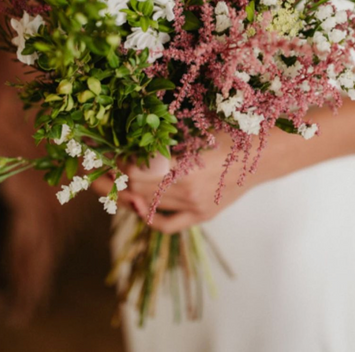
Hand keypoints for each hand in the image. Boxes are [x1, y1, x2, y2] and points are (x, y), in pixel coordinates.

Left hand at [92, 132, 264, 233]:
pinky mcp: (202, 215)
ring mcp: (196, 207)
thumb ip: (165, 140)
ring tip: (106, 187)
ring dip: (125, 196)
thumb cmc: (229, 133)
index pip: (138, 171)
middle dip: (111, 181)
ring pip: (149, 207)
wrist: (262, 154)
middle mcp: (189, 190)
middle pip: (138, 190)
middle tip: (91, 173)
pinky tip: (138, 206)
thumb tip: (129, 141)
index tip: (105, 154)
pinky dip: (150, 217)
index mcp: (186, 165)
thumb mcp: (196, 129)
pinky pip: (169, 225)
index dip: (117, 164)